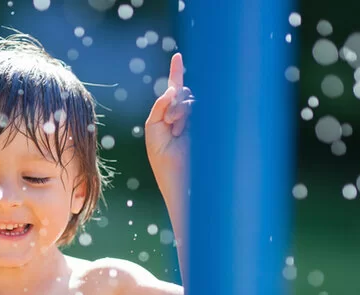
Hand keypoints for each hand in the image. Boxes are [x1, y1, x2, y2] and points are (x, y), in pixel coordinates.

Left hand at [145, 52, 193, 186]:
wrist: (178, 174)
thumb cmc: (162, 155)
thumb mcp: (153, 128)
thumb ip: (159, 107)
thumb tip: (171, 88)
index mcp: (169, 113)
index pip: (174, 89)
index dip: (177, 72)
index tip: (178, 56)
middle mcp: (184, 114)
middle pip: (182, 92)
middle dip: (173, 103)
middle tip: (169, 122)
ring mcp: (197, 119)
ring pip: (190, 100)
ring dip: (179, 112)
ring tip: (175, 131)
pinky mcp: (206, 125)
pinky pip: (200, 109)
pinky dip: (187, 116)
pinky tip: (180, 130)